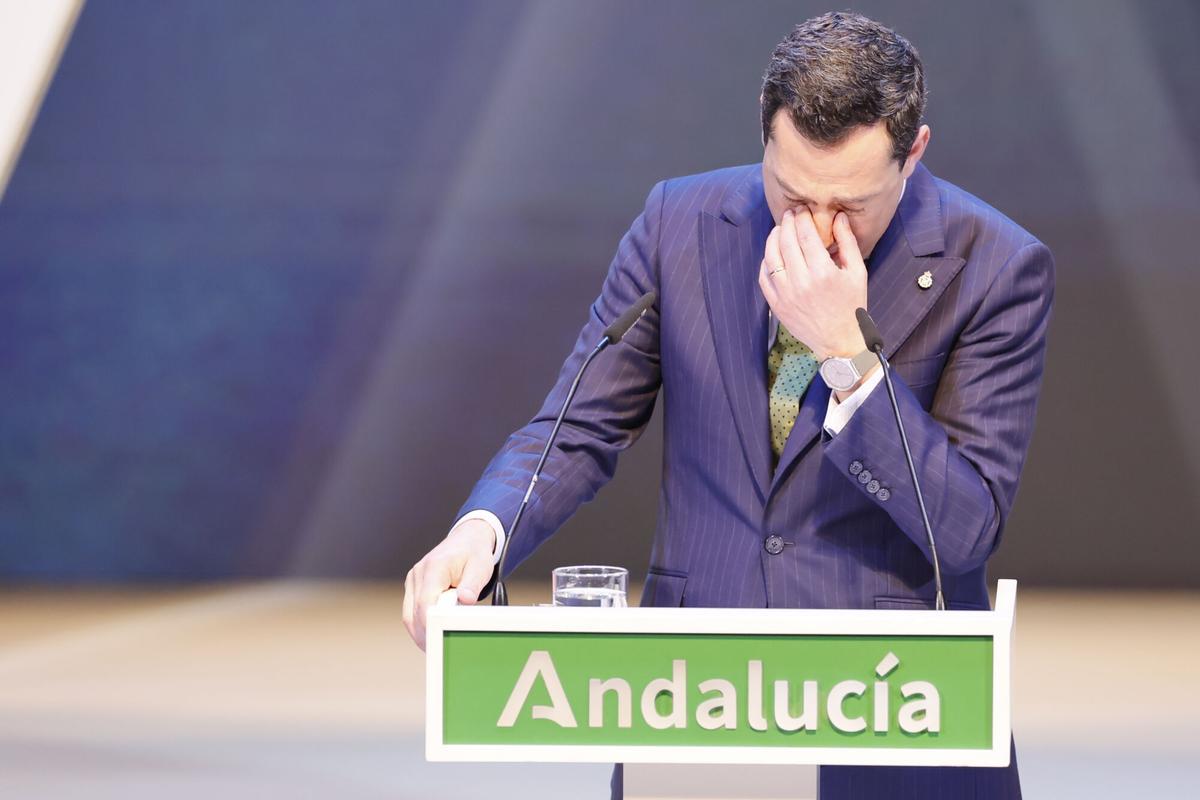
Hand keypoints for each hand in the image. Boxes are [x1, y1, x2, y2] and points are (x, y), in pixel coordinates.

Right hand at [402, 518, 495, 651]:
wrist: (467, 539)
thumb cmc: (474, 554)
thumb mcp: (480, 567)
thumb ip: (472, 584)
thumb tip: (465, 600)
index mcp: (434, 567)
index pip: (425, 601)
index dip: (429, 623)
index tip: (438, 639)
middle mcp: (418, 574)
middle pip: (413, 612)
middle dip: (425, 634)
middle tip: (439, 651)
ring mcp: (414, 581)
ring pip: (409, 615)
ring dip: (420, 632)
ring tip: (436, 648)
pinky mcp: (414, 588)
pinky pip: (412, 611)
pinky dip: (421, 625)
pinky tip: (433, 636)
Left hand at [758, 208, 867, 360]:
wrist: (839, 341)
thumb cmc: (852, 305)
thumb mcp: (858, 273)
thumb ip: (847, 242)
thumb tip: (838, 216)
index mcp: (823, 272)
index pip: (806, 235)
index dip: (802, 218)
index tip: (802, 209)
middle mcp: (801, 282)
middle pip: (786, 242)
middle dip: (787, 223)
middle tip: (789, 213)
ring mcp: (785, 295)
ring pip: (771, 257)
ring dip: (773, 239)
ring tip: (779, 229)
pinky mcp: (776, 305)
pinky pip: (764, 277)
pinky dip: (766, 262)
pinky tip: (772, 253)